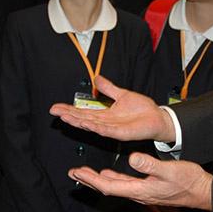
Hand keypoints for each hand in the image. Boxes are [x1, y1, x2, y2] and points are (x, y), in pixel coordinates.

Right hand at [50, 76, 174, 141]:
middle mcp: (106, 123)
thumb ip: (108, 88)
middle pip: (83, 119)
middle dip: (69, 115)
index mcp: (105, 114)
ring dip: (78, 121)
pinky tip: (86, 124)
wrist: (158, 118)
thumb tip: (97, 78)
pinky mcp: (121, 133)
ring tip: (66, 117)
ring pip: (91, 125)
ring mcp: (112, 129)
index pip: (83, 112)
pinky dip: (96, 127)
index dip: (69, 109)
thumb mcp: (122, 94)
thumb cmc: (142, 110)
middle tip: (55, 112)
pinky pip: (106, 130)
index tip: (56, 107)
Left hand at [69, 152, 212, 210]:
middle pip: (108, 187)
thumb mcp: (169, 170)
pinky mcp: (147, 188)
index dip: (92, 180)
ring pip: (114, 186)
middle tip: (73, 173)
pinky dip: (113, 178)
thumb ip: (150, 165)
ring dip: (98, 179)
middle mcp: (138, 194)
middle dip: (89, 180)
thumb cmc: (188, 182)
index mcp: (140, 190)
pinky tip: (108, 173)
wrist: (202, 192)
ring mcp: (142, 192)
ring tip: (84, 173)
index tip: (78, 173)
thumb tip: (132, 158)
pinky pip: (124, 184)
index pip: (110, 186)